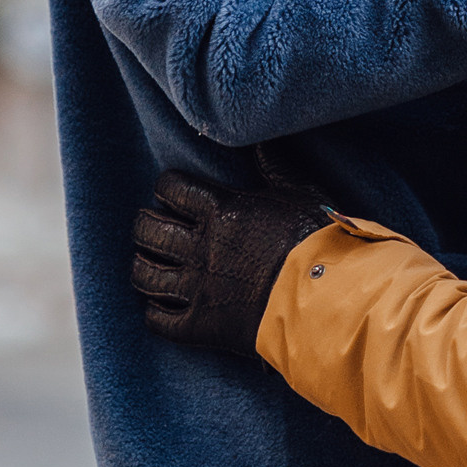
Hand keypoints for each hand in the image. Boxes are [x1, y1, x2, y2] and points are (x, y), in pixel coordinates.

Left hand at [132, 167, 333, 356]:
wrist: (324, 295)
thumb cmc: (315, 240)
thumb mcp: (299, 194)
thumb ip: (274, 167)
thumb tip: (260, 141)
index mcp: (221, 211)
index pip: (172, 189)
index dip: (166, 186)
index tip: (169, 189)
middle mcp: (201, 248)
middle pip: (149, 230)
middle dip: (144, 224)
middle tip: (149, 224)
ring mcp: (197, 288)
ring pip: (146, 276)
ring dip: (141, 267)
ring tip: (145, 263)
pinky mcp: (201, 325)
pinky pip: (160, 322)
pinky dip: (154, 314)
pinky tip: (158, 307)